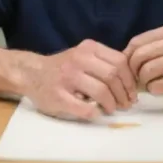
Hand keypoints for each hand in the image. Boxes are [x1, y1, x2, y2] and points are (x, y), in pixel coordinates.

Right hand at [22, 39, 136, 120]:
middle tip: (125, 105)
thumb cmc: (62, 68)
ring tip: (111, 109)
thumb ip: (103, 62)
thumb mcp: (83, 56)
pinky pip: (84, 108)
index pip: (120, 61)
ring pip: (101, 91)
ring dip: (111, 104)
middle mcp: (78, 59)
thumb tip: (131, 81)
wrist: (31, 73)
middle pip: (112, 76)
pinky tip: (95, 113)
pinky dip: (95, 113)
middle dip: (123, 94)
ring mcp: (67, 77)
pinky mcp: (59, 96)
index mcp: (88, 48)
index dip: (130, 80)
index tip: (132, 92)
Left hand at [124, 24, 162, 105]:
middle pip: (140, 56)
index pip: (137, 42)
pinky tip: (162, 89)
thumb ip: (151, 47)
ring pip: (147, 71)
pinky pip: (157, 86)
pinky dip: (154, 90)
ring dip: (144, 82)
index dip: (128, 57)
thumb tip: (122, 58)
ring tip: (152, 83)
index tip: (130, 67)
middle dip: (134, 70)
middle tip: (139, 78)